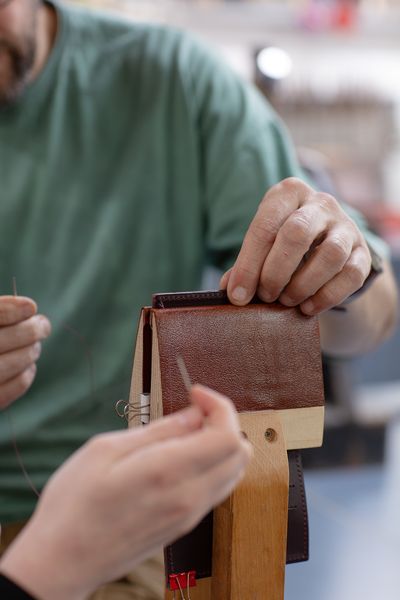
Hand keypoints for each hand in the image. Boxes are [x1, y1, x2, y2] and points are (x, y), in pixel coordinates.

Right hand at [0, 296, 50, 407]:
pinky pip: (15, 386)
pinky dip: (27, 374)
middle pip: (2, 340)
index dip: (11, 310)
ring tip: (35, 346)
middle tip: (43, 325)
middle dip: (29, 331)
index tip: (31, 307)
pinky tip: (28, 366)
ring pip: (12, 363)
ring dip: (30, 352)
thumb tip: (28, 308)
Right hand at [0, 385, 250, 599]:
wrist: (63, 561)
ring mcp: (190, 516)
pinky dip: (211, 464)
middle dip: (224, 422)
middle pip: (241, 454)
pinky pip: (217, 488)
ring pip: (233, 472)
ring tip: (184, 432)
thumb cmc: (74, 504)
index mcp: (169, 473)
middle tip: (192, 410)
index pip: (228, 437)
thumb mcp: (106, 450)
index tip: (196, 393)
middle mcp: (189, 498)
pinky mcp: (185, 526)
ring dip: (220, 444)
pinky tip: (179, 457)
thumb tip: (193, 415)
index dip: (220, 407)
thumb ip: (158, 431)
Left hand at [221, 178, 371, 314]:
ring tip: (286, 301)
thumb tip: (231, 290)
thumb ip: (246, 265)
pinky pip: (350, 275)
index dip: (248, 264)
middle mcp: (320, 203)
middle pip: (297, 233)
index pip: (265, 226)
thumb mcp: (263, 244)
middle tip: (265, 296)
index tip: (238, 295)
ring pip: (330, 254)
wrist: (325, 243)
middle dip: (275, 272)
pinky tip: (308, 308)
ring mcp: (346, 226)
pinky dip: (327, 296)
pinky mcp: (363, 252)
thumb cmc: (283, 243)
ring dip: (303, 284)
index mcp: (288, 193)